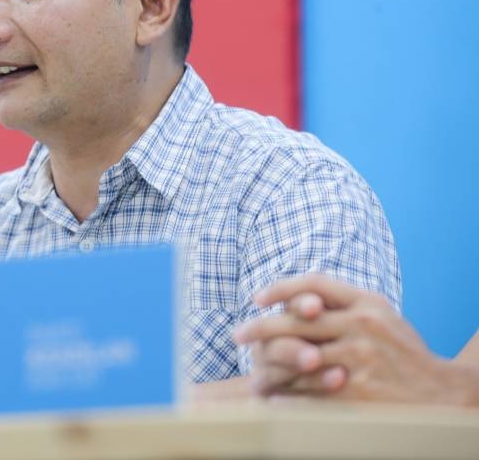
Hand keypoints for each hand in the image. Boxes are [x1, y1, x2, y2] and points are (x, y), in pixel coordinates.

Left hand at [234, 275, 465, 403]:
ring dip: (268, 367)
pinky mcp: (356, 389)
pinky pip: (309, 390)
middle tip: (238, 336)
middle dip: (260, 328)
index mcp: (367, 302)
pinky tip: (273, 397)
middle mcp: (362, 325)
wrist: (442, 393)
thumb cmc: (402, 352)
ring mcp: (359, 357)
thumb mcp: (382, 316)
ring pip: (297, 357)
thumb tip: (294, 296)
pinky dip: (288, 394)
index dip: (281, 288)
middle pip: (296, 320)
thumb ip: (343, 303)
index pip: (314, 283)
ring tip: (253, 375)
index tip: (257, 299)